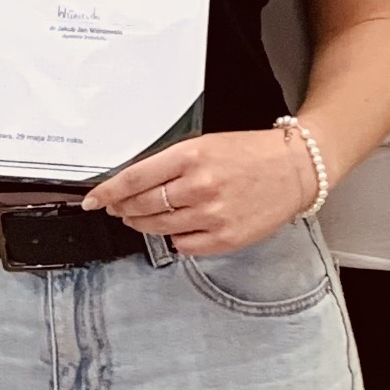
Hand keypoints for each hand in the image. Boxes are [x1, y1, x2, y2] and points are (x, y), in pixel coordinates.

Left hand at [87, 127, 315, 256]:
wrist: (295, 170)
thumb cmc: (251, 154)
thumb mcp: (207, 144)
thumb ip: (171, 162)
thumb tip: (134, 182)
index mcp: (192, 155)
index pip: (135, 178)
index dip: (108, 191)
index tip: (93, 199)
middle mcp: (200, 186)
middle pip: (142, 205)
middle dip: (122, 209)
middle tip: (117, 208)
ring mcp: (213, 215)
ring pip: (158, 227)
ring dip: (142, 225)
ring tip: (139, 219)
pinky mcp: (226, 238)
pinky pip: (183, 246)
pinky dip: (173, 238)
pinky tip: (176, 229)